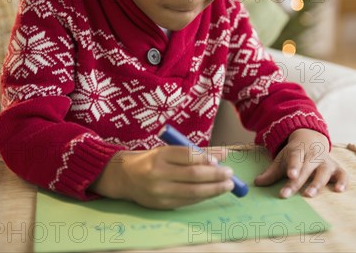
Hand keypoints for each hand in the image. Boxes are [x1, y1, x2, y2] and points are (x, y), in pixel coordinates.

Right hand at [89, 146, 233, 208]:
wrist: (125, 177)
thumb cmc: (153, 160)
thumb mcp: (171, 150)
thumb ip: (197, 151)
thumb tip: (225, 153)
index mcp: (161, 155)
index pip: (188, 155)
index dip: (206, 159)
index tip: (221, 161)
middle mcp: (158, 173)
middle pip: (193, 175)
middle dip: (215, 175)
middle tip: (230, 174)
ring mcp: (159, 191)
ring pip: (192, 192)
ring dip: (213, 189)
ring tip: (228, 186)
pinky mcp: (161, 205)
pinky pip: (187, 201)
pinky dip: (203, 197)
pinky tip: (212, 192)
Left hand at [254, 129, 347, 197]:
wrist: (312, 138)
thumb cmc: (295, 154)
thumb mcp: (282, 159)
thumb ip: (271, 172)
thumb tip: (256, 183)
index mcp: (299, 151)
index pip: (295, 159)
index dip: (293, 166)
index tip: (290, 175)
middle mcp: (313, 156)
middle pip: (307, 168)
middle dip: (300, 180)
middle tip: (291, 192)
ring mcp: (326, 161)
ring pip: (324, 172)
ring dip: (318, 183)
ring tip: (310, 195)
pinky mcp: (336, 167)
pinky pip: (343, 174)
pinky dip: (343, 182)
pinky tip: (339, 190)